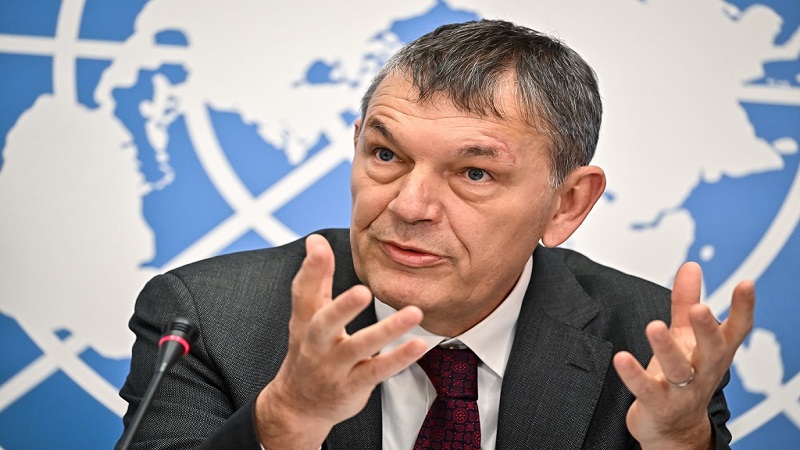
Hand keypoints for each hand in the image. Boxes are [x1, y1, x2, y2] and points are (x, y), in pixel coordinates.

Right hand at [254, 234, 427, 448]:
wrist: (299, 405)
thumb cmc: (309, 350)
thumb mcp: (306, 315)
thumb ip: (315, 278)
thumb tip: (316, 240)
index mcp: (305, 321)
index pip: (303, 293)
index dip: (310, 269)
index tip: (318, 245)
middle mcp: (316, 344)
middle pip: (325, 323)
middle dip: (343, 307)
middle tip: (363, 290)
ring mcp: (334, 367)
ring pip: (359, 348)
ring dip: (387, 331)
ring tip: (413, 313)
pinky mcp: (353, 385)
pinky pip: (378, 371)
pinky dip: (398, 358)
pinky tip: (419, 345)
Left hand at [613, 262, 754, 448]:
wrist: (673, 428)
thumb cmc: (683, 377)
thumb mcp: (686, 337)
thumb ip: (685, 301)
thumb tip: (690, 266)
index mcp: (713, 352)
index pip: (736, 330)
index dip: (743, 308)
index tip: (746, 284)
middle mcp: (703, 371)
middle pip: (712, 350)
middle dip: (707, 329)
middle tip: (700, 309)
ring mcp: (681, 390)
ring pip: (679, 369)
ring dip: (667, 348)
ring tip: (654, 326)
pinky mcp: (657, 404)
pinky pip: (646, 389)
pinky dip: (634, 374)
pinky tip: (622, 358)